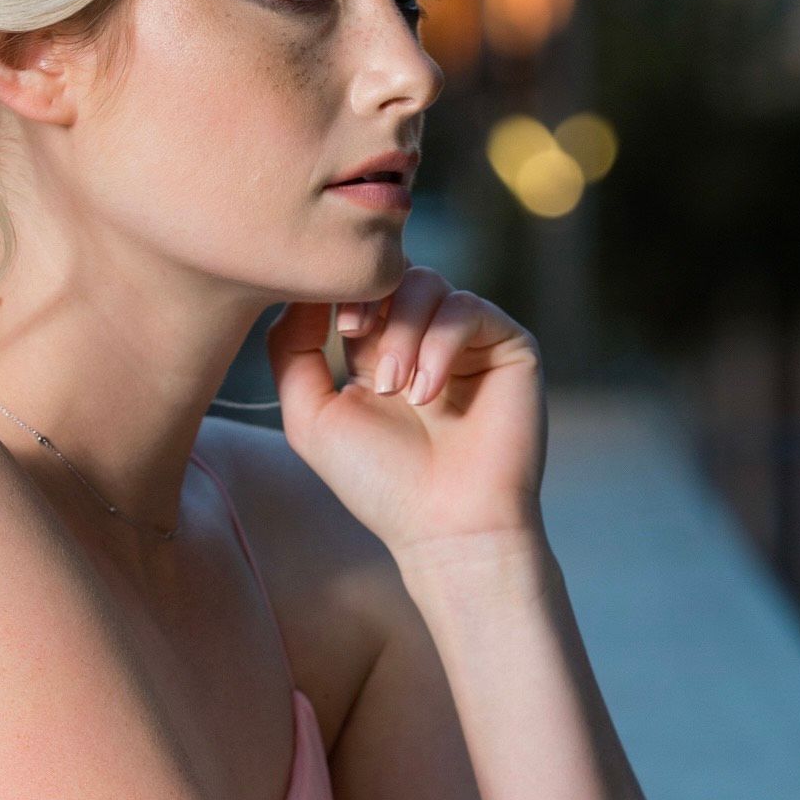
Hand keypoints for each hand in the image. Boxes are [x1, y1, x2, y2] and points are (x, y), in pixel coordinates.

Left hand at [265, 261, 548, 561]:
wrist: (446, 526)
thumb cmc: (379, 482)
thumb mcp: (310, 415)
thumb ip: (291, 350)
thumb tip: (300, 291)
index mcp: (377, 349)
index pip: (354, 287)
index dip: (336, 290)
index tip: (330, 325)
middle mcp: (424, 337)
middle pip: (390, 273)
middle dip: (367, 302)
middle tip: (355, 339)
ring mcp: (467, 339)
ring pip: (428, 283)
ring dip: (402, 331)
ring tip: (395, 388)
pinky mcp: (508, 345)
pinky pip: (467, 308)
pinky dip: (439, 344)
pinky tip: (428, 394)